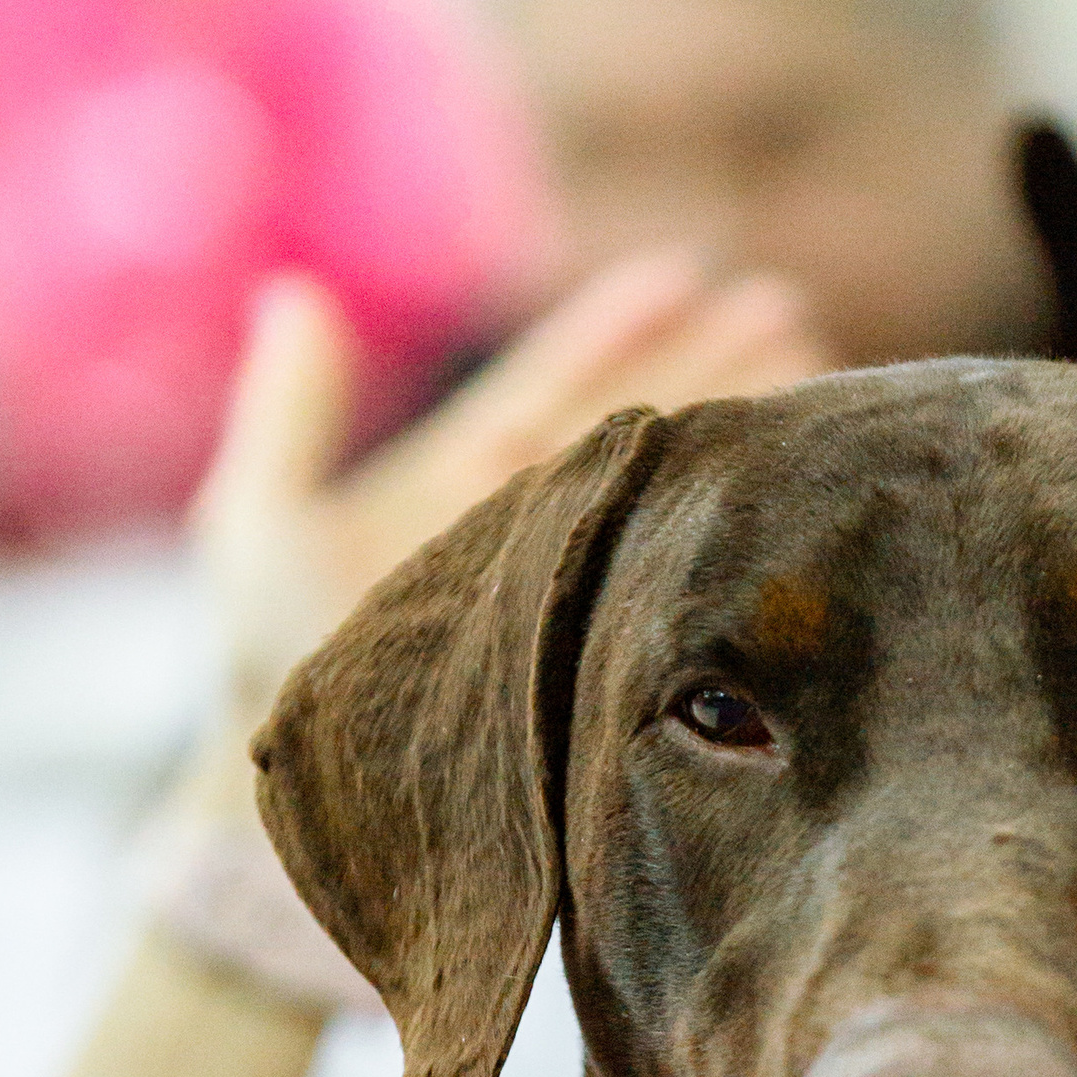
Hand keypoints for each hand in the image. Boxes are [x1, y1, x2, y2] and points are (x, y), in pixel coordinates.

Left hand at [193, 252, 828, 741]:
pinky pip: (683, 583)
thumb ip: (288, 411)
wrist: (319, 802)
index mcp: (466, 487)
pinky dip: (736, 533)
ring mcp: (572, 596)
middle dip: (709, 367)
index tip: (688, 274)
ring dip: (737, 432)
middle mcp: (532, 535)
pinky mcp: (606, 657)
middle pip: (634, 432)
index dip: (617, 332)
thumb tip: (298, 290)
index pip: (556, 389)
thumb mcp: (260, 528)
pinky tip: (788, 492)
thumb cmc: (280, 673)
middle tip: (793, 307)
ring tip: (816, 369)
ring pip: (670, 497)